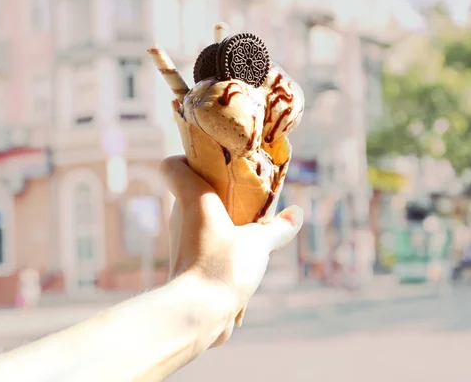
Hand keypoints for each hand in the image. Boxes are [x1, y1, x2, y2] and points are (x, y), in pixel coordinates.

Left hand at [160, 156, 302, 346]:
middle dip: (217, 188)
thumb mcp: (259, 242)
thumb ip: (279, 228)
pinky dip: (218, 241)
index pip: (172, 165)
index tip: (215, 163)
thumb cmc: (224, 266)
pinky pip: (202, 241)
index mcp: (192, 197)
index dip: (188, 158)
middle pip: (191, 189)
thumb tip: (297, 213)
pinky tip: (241, 251)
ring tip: (249, 222)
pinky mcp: (186, 263)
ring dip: (220, 217)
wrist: (198, 313)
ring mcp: (180, 241)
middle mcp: (180, 215)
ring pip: (198, 217)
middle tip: (246, 191)